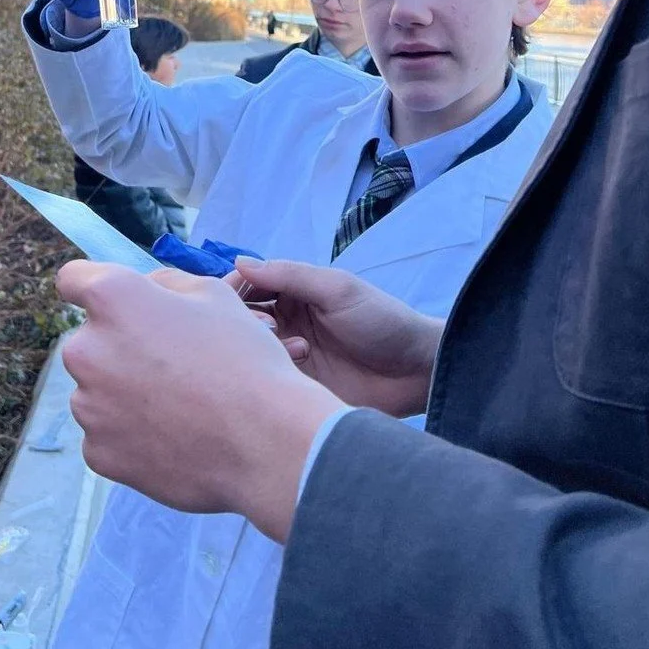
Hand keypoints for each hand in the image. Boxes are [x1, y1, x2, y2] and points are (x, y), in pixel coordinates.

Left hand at [59, 261, 345, 542]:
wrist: (265, 442)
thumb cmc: (244, 359)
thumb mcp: (215, 295)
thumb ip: (165, 284)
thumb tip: (146, 290)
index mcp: (112, 299)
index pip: (73, 279)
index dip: (93, 286)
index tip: (114, 303)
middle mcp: (86, 349)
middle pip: (90, 340)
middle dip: (120, 346)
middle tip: (170, 362)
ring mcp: (88, 406)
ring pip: (97, 389)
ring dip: (124, 391)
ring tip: (180, 404)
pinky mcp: (98, 453)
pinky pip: (107, 433)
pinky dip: (131, 433)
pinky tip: (174, 434)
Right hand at [235, 258, 443, 418]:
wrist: (416, 371)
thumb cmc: (382, 321)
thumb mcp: (337, 289)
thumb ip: (290, 275)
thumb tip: (239, 262)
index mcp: (295, 292)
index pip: (249, 285)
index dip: (236, 289)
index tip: (232, 298)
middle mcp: (287, 321)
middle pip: (244, 318)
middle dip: (245, 320)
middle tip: (266, 327)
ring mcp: (290, 355)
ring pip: (253, 349)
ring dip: (263, 346)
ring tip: (298, 349)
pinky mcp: (296, 386)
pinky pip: (268, 379)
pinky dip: (273, 372)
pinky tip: (299, 367)